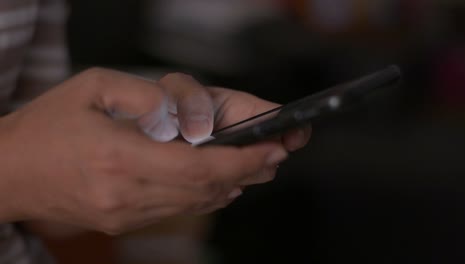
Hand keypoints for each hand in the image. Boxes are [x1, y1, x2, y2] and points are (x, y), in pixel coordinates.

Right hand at [0, 68, 288, 234]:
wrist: (8, 173)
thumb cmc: (46, 127)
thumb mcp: (92, 88)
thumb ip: (144, 95)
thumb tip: (182, 115)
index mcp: (119, 158)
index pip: (198, 167)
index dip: (241, 160)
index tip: (269, 149)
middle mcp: (126, 194)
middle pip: (205, 189)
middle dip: (247, 172)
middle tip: (274, 155)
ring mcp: (125, 215)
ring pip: (194, 204)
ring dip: (230, 185)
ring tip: (255, 167)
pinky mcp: (122, 222)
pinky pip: (176, 210)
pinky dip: (204, 196)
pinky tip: (220, 184)